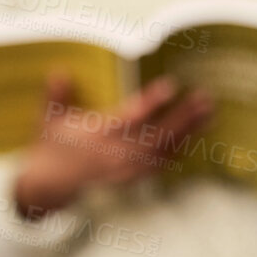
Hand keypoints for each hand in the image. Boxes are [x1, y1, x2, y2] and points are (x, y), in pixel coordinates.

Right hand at [13, 74, 213, 217]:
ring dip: (188, 131)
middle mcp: (116, 154)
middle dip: (183, 116)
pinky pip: (162, 163)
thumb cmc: (51, 145)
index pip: (130, 117)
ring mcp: (127, 168)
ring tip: (208, 112)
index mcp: (97, 136)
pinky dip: (180, 149)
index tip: (171, 85)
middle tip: (204, 99)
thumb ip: (56, 96)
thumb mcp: (48, 119)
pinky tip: (196, 135)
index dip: (151, 101)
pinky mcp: (133, 177)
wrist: (50, 185)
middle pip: (157, 134)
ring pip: (164, 149)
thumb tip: (59, 71)